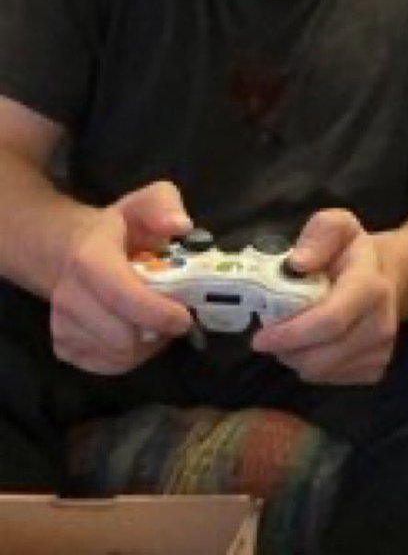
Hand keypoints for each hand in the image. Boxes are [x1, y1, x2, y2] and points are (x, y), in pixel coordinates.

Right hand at [49, 180, 193, 373]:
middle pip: (121, 336)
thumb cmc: (119, 228)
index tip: (185, 317)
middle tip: (179, 315)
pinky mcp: (64, 347)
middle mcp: (69, 296)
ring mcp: (62, 325)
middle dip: (158, 331)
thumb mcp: (145, 203)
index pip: (120, 295)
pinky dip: (133, 356)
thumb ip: (164, 206)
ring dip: (149, 345)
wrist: (71, 249)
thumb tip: (181, 226)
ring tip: (161, 321)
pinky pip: (108, 365)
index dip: (155, 312)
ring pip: (118, 355)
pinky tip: (141, 332)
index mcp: (89, 258)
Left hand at [251, 208, 398, 384]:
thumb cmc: (352, 252)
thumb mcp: (337, 227)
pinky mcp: (375, 370)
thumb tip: (297, 264)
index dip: (291, 333)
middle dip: (285, 350)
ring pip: (321, 372)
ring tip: (291, 335)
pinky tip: (312, 344)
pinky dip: (312, 366)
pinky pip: (329, 380)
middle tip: (269, 335)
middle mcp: (381, 324)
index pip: (329, 321)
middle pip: (321, 356)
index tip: (259, 337)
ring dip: (295, 358)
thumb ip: (318, 235)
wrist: (388, 276)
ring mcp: (381, 351)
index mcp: (370, 286)